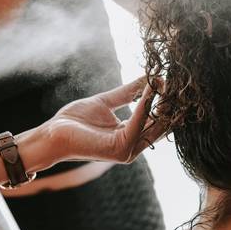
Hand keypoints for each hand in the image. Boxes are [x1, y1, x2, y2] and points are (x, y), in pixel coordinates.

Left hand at [43, 76, 166, 164]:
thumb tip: (150, 78)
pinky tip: (150, 91)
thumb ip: (128, 93)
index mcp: (130, 138)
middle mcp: (132, 147)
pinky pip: (138, 125)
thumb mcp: (106, 102)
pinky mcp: (120, 150)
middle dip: (170, 103)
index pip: (157, 121)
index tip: (171, 82)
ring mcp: (127, 151)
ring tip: (166, 83)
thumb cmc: (75, 121)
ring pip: (153, 125)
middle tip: (178, 82)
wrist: (53, 133)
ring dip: (161, 103)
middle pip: (161, 125)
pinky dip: (145, 107)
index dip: (166, 102)